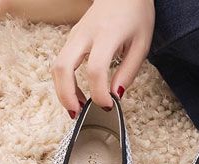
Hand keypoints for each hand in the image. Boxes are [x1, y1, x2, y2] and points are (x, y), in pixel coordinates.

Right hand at [52, 0, 154, 116]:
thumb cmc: (135, 15)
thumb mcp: (141, 45)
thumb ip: (128, 72)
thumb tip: (115, 95)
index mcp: (107, 35)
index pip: (95, 70)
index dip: (99, 93)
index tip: (108, 106)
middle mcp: (84, 34)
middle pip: (63, 68)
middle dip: (67, 95)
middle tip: (79, 114)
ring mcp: (74, 35)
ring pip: (57, 66)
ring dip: (63, 91)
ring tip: (78, 108)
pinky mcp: (71, 39)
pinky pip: (61, 63)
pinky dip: (65, 83)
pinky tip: (78, 95)